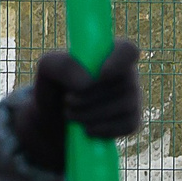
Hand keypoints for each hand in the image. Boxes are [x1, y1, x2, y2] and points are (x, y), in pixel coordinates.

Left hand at [16, 40, 142, 171]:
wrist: (55, 121)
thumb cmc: (55, 88)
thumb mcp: (48, 70)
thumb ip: (62, 65)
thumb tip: (86, 81)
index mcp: (110, 53)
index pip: (128, 51)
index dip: (118, 62)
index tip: (99, 74)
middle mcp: (127, 74)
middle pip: (122, 83)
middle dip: (90, 97)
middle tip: (68, 101)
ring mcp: (133, 98)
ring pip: (124, 105)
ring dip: (92, 114)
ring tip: (71, 115)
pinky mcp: (132, 121)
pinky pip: (127, 125)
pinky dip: (103, 129)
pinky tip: (87, 129)